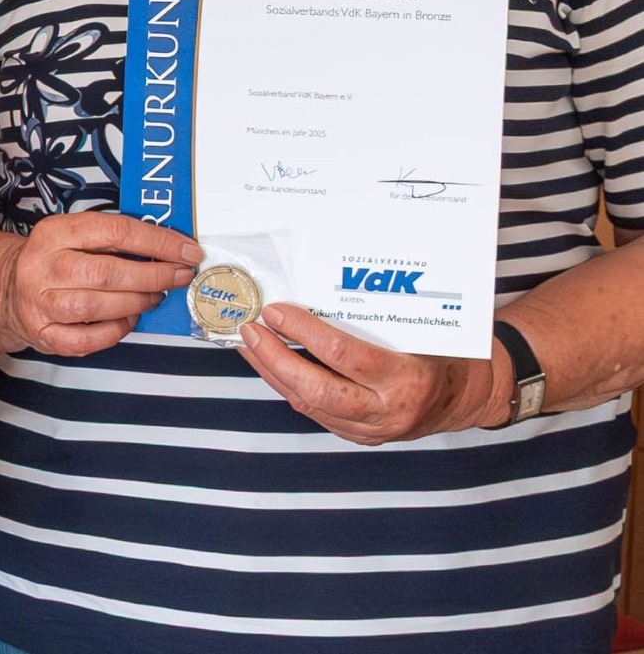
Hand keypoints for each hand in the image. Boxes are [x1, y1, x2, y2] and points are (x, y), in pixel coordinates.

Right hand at [0, 212, 199, 355]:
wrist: (7, 288)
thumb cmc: (55, 261)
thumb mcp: (73, 235)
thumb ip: (112, 238)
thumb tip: (170, 247)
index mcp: (54, 232)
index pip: (114, 231)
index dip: (158, 242)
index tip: (187, 251)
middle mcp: (43, 266)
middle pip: (108, 272)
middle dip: (154, 276)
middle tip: (180, 276)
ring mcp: (40, 302)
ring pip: (98, 306)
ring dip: (137, 302)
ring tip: (154, 297)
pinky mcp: (44, 333)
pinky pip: (89, 338)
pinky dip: (117, 330)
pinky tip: (129, 319)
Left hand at [241, 304, 502, 443]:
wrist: (469, 397)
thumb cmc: (446, 354)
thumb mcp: (423, 332)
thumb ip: (379, 318)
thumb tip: (320, 283)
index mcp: (408, 379)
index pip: (344, 355)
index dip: (304, 331)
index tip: (277, 309)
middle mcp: (390, 411)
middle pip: (317, 390)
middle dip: (275, 359)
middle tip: (251, 330)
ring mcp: (374, 430)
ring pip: (310, 405)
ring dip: (273, 373)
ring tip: (250, 343)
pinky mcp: (362, 437)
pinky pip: (316, 413)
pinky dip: (288, 387)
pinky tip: (270, 365)